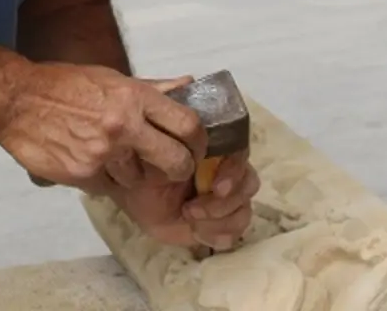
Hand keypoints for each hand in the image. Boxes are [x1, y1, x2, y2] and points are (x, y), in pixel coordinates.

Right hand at [0, 63, 206, 193]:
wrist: (15, 100)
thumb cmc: (62, 85)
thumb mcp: (110, 78)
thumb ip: (151, 88)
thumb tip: (187, 84)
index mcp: (134, 97)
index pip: (188, 125)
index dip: (199, 142)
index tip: (194, 147)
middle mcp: (124, 126)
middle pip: (176, 161)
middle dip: (179, 169)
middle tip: (170, 168)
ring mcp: (104, 153)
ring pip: (140, 179)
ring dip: (132, 174)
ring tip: (112, 157)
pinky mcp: (84, 174)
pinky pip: (108, 187)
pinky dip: (103, 179)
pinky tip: (87, 160)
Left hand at [113, 150, 259, 250]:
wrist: (139, 202)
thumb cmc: (146, 175)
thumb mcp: (154, 162)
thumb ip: (174, 158)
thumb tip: (187, 159)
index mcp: (213, 150)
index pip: (239, 155)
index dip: (233, 173)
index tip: (216, 189)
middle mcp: (227, 172)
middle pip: (247, 185)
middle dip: (222, 204)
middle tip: (191, 210)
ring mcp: (229, 198)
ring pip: (244, 211)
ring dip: (218, 221)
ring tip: (190, 220)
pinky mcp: (224, 222)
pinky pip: (236, 232)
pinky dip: (217, 235)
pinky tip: (197, 232)